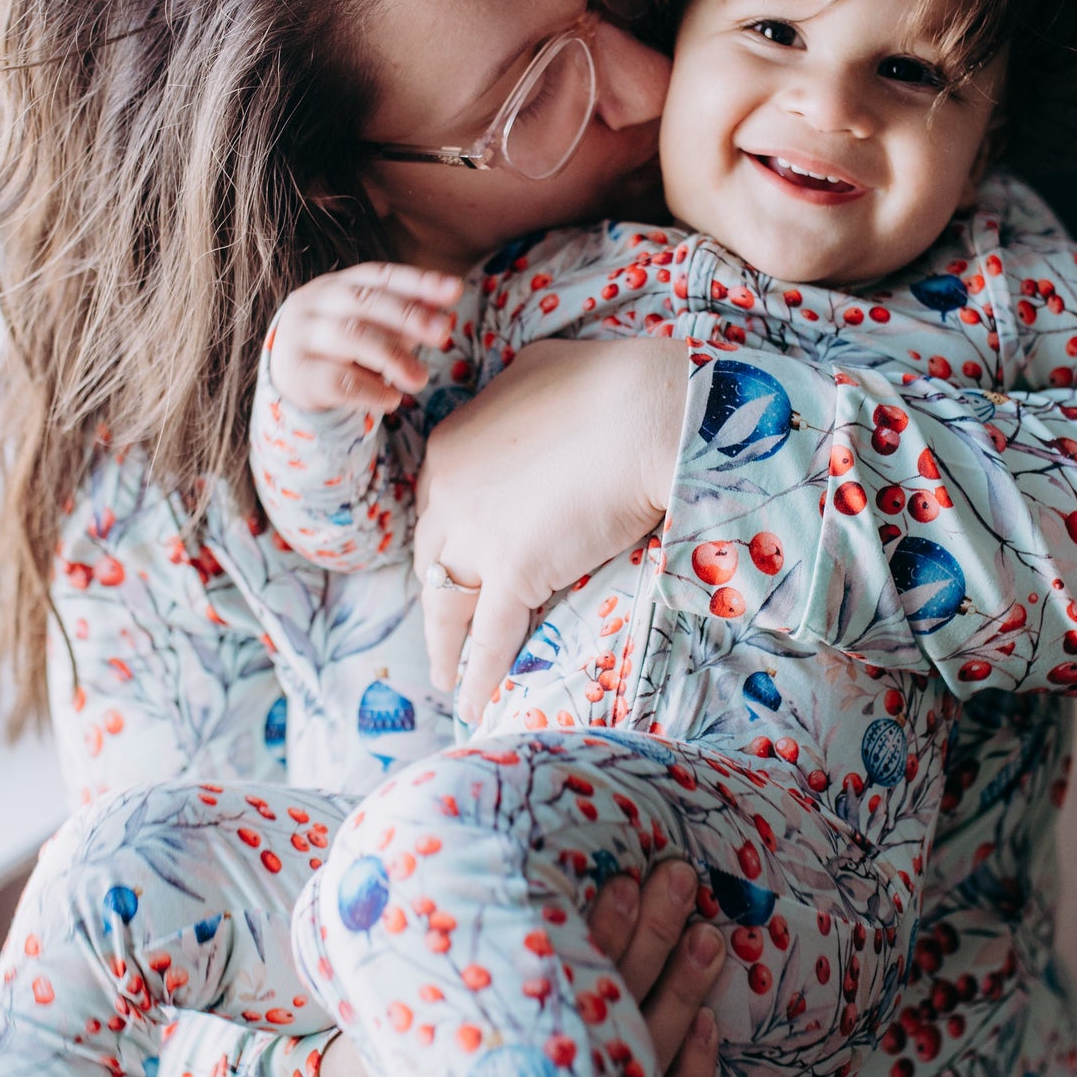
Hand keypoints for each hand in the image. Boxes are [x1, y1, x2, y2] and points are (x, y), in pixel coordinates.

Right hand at [268, 262, 461, 412]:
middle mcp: (315, 302)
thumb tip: (447, 304)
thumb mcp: (371, 328)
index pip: (381, 275)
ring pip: (352, 337)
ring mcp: (301, 335)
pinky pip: (338, 380)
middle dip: (409, 316)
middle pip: (366, 301)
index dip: (419, 281)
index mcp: (338, 284)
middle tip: (444, 333)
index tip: (455, 289)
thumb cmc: (342, 349)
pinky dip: (371, 390)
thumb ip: (404, 317)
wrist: (291, 380)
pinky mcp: (297, 373)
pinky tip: (392, 399)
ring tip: (421, 380)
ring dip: (394, 357)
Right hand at [289, 860, 721, 1076]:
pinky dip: (691, 1069)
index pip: (564, 975)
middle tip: (676, 876)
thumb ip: (456, 944)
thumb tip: (458, 849)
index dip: (600, 928)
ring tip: (708, 936)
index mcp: (503, 1033)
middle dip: (651, 934)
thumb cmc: (429, 1040)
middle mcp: (551, 1073)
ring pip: (650, 1046)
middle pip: (616, 997)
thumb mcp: (428, 995)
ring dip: (684, 990)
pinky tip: (709, 1026)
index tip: (622, 879)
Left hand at [413, 336, 688, 718]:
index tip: (457, 564)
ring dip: (444, 648)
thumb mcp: (538, 372)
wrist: (645, 411)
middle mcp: (447, 495)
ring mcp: (476, 537)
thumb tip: (524, 397)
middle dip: (436, 596)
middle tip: (443, 627)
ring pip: (445, 607)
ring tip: (447, 678)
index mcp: (449, 449)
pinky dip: (478, 677)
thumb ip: (514, 397)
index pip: (436, 511)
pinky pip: (487, 638)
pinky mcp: (513, 574)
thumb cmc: (608, 383)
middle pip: (431, 561)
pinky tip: (473, 704)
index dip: (447, 543)